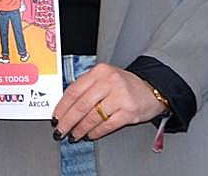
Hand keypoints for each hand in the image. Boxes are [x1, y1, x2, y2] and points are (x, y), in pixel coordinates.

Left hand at [51, 63, 165, 142]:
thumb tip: (65, 105)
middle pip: (81, 105)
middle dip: (68, 120)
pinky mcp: (129, 111)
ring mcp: (120, 97)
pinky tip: (90, 135)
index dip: (62, 106)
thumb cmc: (124, 84)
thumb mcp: (104, 77)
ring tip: (74, 134)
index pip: (74, 90)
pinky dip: (96, 132)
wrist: (151, 89)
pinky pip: (107, 125)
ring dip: (81, 128)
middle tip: (61, 130)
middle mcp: (109, 82)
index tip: (56, 117)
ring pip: (93, 116)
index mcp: (99, 72)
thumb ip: (87, 87)